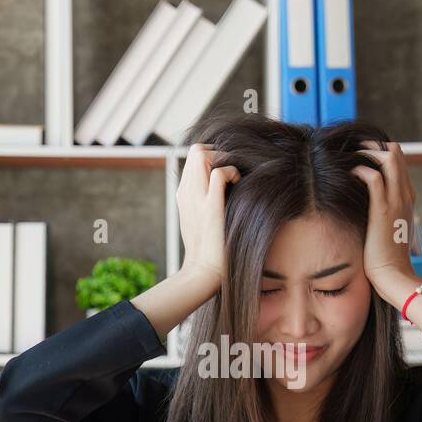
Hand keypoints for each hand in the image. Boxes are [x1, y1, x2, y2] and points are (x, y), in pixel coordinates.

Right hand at [177, 142, 240, 294]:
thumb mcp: (200, 219)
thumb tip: (224, 188)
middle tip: (232, 172)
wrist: (204, 272)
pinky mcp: (210, 207)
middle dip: (218, 152)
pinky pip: (219, 172)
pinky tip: (238, 185)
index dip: (212, 158)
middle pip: (195, 150)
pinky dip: (232, 172)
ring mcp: (196, 198)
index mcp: (183, 194)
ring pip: (201, 153)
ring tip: (234, 178)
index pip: (193, 158)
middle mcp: (186, 192)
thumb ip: (205, 201)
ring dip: (224, 159)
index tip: (227, 172)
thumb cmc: (209, 249)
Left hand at [352, 140, 415, 294]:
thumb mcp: (388, 227)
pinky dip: (361, 170)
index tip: (362, 155)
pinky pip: (374, 177)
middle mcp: (405, 194)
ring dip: (368, 153)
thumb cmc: (386, 255)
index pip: (400, 161)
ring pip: (389, 158)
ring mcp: (396, 200)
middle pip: (397, 152)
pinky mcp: (383, 210)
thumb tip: (365, 204)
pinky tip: (350, 174)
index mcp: (408, 197)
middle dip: (374, 146)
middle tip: (355, 149)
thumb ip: (382, 211)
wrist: (393, 274)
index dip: (381, 153)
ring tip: (352, 156)